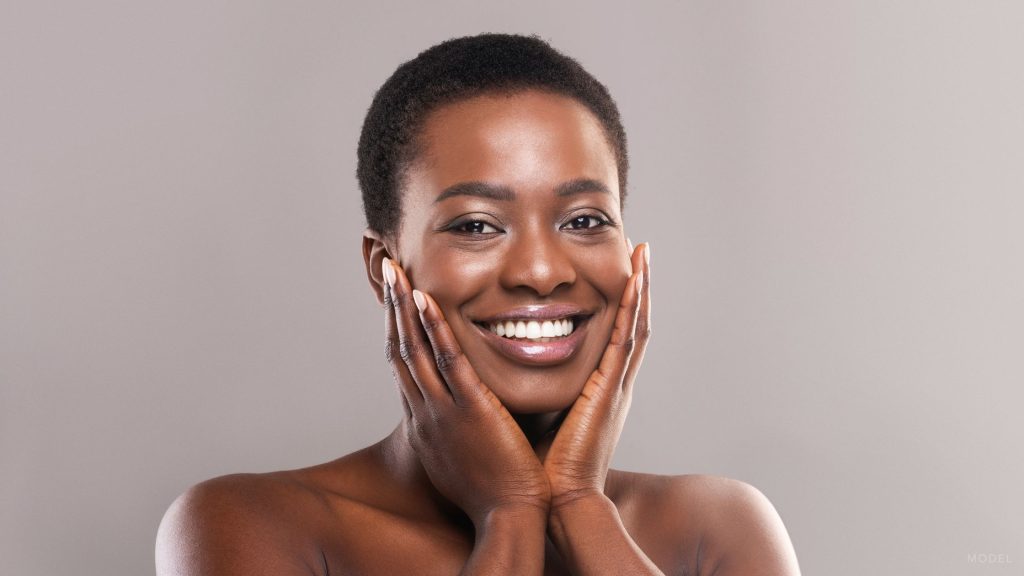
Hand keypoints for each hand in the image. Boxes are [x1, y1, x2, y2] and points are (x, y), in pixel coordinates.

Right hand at [382, 258, 550, 524]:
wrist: (509, 517)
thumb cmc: (495, 490)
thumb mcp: (464, 454)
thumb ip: (459, 425)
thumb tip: (462, 410)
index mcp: (426, 419)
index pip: (404, 364)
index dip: (395, 328)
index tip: (393, 298)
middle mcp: (425, 411)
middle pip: (400, 349)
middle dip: (391, 307)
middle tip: (385, 269)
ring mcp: (443, 409)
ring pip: (414, 350)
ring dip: (403, 307)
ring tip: (395, 271)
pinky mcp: (470, 409)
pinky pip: (448, 362)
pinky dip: (434, 329)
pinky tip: (426, 300)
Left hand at [541, 242, 650, 508]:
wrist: (558, 502)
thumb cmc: (543, 469)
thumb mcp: (540, 419)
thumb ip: (533, 392)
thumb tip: (504, 371)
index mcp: (599, 391)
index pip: (612, 335)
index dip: (619, 303)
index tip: (619, 271)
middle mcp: (614, 383)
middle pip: (631, 322)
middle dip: (637, 285)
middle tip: (639, 248)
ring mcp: (616, 385)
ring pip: (634, 323)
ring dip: (640, 286)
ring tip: (642, 250)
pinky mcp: (610, 390)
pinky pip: (624, 339)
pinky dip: (632, 308)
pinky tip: (633, 279)